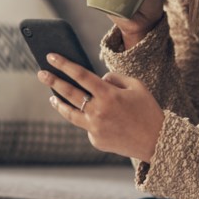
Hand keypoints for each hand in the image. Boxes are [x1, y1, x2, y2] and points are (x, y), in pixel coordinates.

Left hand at [36, 52, 163, 162]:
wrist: (157, 141)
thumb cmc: (148, 110)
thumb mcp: (136, 86)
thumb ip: (115, 78)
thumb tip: (98, 79)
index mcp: (109, 94)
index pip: (80, 75)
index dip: (64, 64)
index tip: (51, 56)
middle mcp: (98, 111)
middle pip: (69, 93)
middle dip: (53, 81)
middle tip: (41, 73)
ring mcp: (95, 128)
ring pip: (70, 113)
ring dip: (59, 103)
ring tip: (52, 97)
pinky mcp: (96, 140)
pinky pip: (87, 126)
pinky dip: (88, 119)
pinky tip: (95, 117)